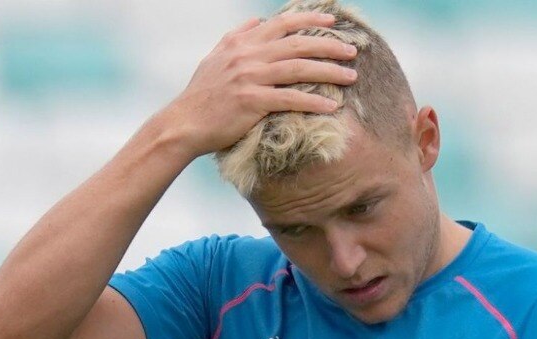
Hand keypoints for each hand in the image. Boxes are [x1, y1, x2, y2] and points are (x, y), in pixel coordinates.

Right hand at [162, 11, 358, 157]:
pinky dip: (313, 101)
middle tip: (352, 50)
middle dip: (329, 44)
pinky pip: (290, 98)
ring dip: (329, 71)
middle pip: (298, 43)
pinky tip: (331, 106)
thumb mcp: (215, 56)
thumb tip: (257, 20)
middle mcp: (247, 55)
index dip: (310, 18)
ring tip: (351, 77)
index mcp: (242, 42)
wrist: (184, 123)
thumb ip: (237, 36)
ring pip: (299, 68)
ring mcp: (250, 77)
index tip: (333, 19)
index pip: (282, 23)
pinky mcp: (251, 102)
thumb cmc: (201, 94)